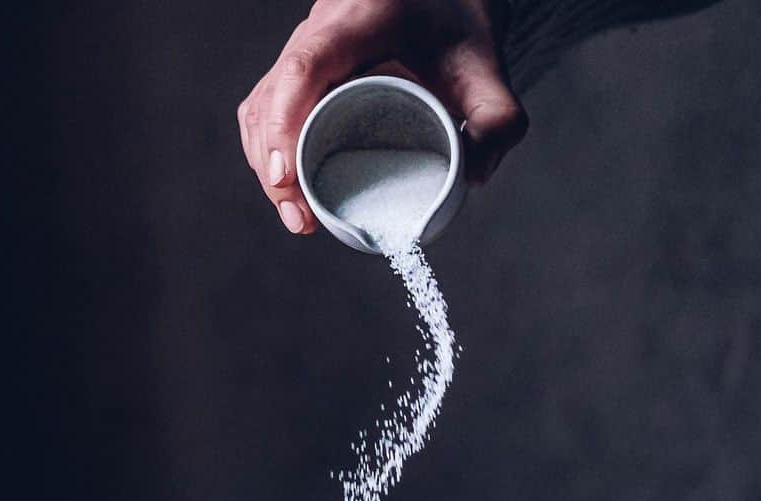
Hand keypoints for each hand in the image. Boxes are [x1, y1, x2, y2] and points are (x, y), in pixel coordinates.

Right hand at [238, 0, 527, 234]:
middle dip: (275, 166)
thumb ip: (498, 119)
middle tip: (301, 220)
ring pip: (262, 107)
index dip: (285, 124)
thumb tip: (473, 177)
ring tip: (298, 215)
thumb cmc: (459, 21)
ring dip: (269, 165)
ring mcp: (305, 47)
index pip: (304, 68)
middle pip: (272, 98)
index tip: (287, 178)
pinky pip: (267, 108)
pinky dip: (271, 151)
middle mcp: (320, 28)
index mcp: (359, 18)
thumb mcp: (488, 65)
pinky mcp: (302, 68)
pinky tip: (291, 187)